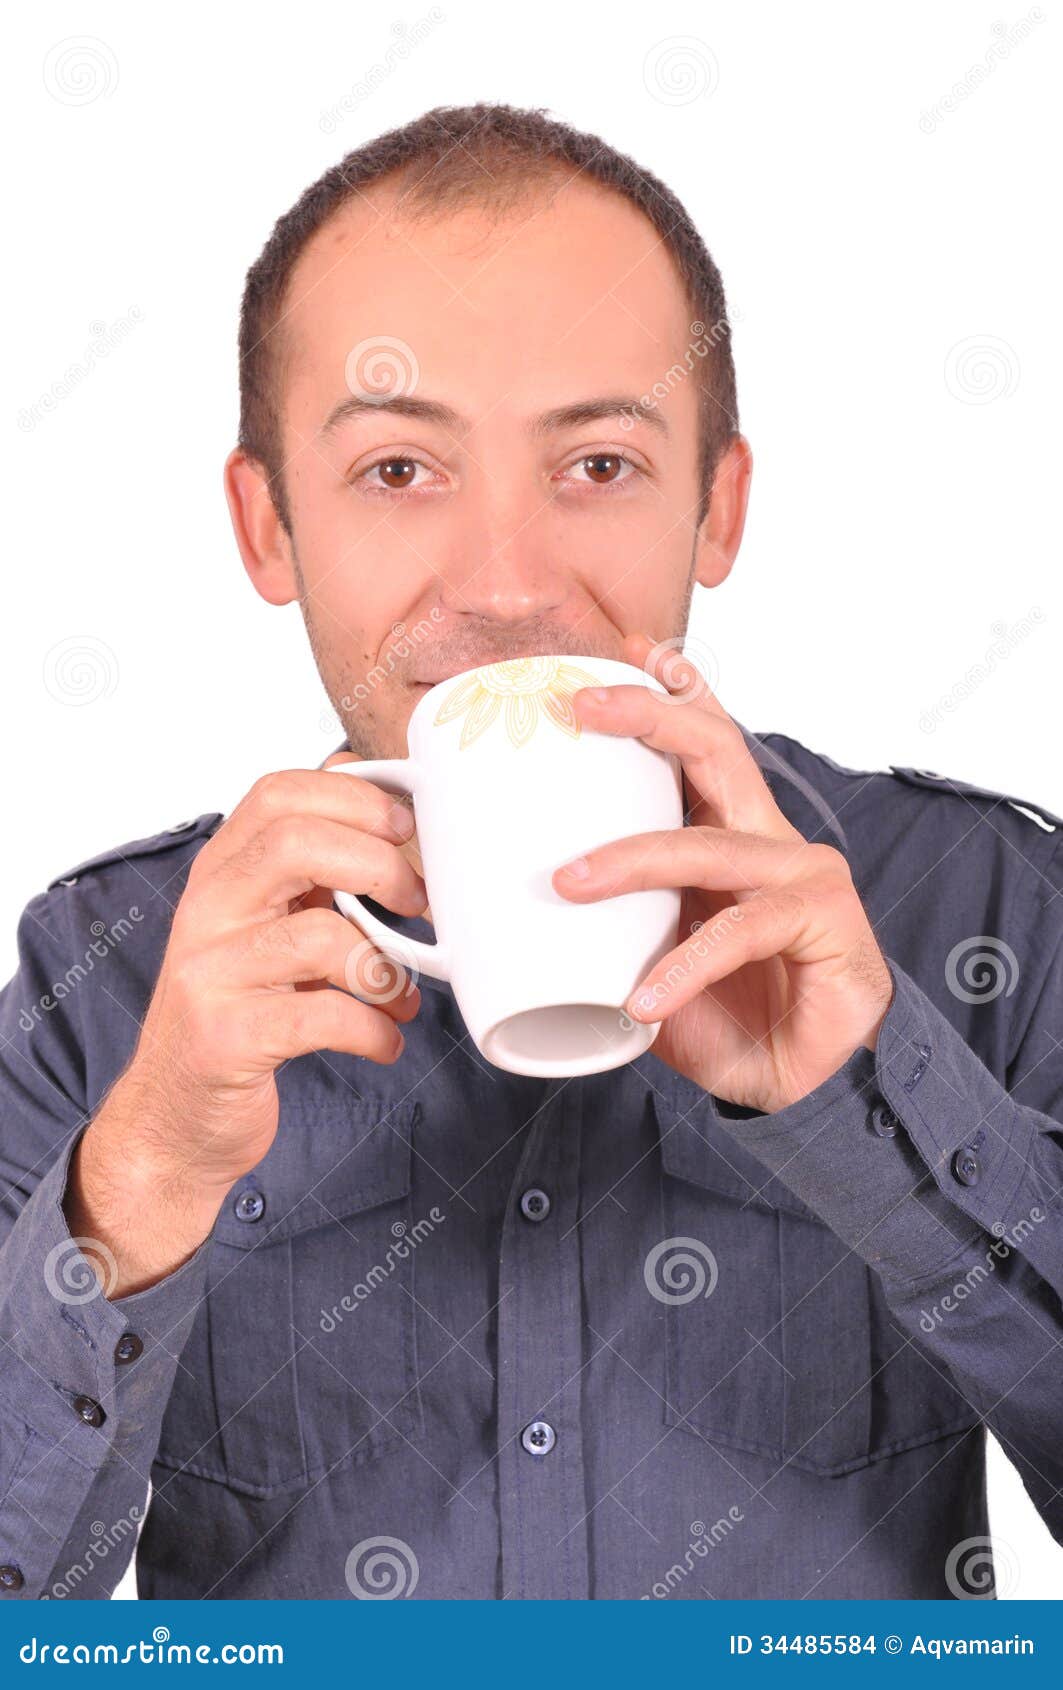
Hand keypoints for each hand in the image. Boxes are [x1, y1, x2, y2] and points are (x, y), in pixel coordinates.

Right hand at [66, 758, 425, 1291]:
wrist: (176, 1117)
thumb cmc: (239, 1013)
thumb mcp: (268, 927)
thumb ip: (315, 872)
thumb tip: (387, 804)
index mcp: (221, 872)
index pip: (278, 794)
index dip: (354, 799)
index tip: (406, 829)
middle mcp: (207, 911)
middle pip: (294, 843)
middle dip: (379, 867)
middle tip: (418, 905)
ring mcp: (212, 973)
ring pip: (317, 935)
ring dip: (385, 968)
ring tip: (403, 996)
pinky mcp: (227, 1037)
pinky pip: (322, 1017)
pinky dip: (373, 1029)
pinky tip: (385, 1041)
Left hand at [551, 635, 893, 1112]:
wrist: (798, 1085)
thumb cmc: (724, 1013)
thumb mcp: (646, 957)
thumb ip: (604, 924)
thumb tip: (509, 910)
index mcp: (730, 834)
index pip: (704, 744)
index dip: (670, 692)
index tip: (626, 650)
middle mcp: (769, 840)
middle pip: (716, 751)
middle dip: (650, 717)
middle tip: (582, 708)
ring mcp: (802, 878)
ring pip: (709, 848)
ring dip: (632, 859)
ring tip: (568, 885)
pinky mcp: (824, 925)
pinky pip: (739, 934)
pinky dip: (682, 967)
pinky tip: (642, 998)